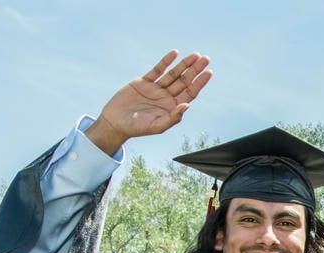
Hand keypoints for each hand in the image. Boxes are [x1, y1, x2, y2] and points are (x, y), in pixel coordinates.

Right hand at [86, 50, 211, 154]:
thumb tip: (187, 106)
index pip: (190, 93)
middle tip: (205, 59)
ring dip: (184, 64)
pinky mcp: (143, 82)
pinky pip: (157, 70)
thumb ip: (173, 118)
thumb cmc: (136, 128)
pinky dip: (165, 61)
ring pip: (173, 74)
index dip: (199, 83)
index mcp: (172, 107)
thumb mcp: (156, 126)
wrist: (115, 122)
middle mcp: (166, 97)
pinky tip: (174, 53)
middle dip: (195, 70)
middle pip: (184, 81)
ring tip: (195, 55)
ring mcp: (156, 88)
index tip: (209, 72)